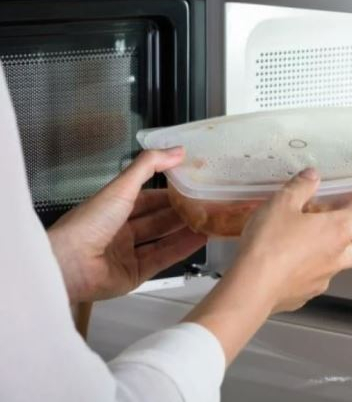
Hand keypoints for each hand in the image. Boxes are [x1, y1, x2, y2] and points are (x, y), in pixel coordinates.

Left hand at [48, 148, 206, 302]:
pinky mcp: (134, 275)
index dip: (169, 192)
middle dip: (181, 213)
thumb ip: (149, 166)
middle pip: (157, 220)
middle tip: (205, 205)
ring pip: (163, 239)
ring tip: (208, 221)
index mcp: (112, 208)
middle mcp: (120, 231)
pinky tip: (199, 240)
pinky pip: (162, 259)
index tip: (192, 186)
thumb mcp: (122, 186)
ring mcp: (127, 254)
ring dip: (185, 231)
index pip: (148, 198)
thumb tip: (176, 151)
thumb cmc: (88, 223)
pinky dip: (182, 249)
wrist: (70, 263)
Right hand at [185, 168, 351, 363]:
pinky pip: (314, 279)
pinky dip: (309, 269)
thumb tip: (313, 176)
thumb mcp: (281, 204)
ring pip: (337, 265)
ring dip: (333, 253)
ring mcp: (322, 280)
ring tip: (312, 242)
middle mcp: (336, 257)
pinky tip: (290, 264)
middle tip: (344, 224)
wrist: (251, 289)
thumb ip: (300, 187)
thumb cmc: (270, 242)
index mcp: (337, 231)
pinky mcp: (303, 296)